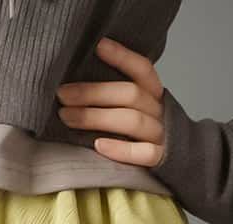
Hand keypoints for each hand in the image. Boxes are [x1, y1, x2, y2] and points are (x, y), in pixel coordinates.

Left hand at [55, 38, 165, 167]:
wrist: (169, 168)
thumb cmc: (136, 135)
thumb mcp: (131, 109)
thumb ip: (113, 96)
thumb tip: (74, 85)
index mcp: (153, 93)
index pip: (142, 69)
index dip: (123, 57)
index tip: (99, 47)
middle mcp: (159, 111)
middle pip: (130, 95)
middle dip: (93, 93)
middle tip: (63, 95)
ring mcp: (161, 136)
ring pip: (132, 121)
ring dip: (96, 118)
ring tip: (68, 118)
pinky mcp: (161, 160)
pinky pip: (143, 154)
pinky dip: (120, 149)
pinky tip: (98, 145)